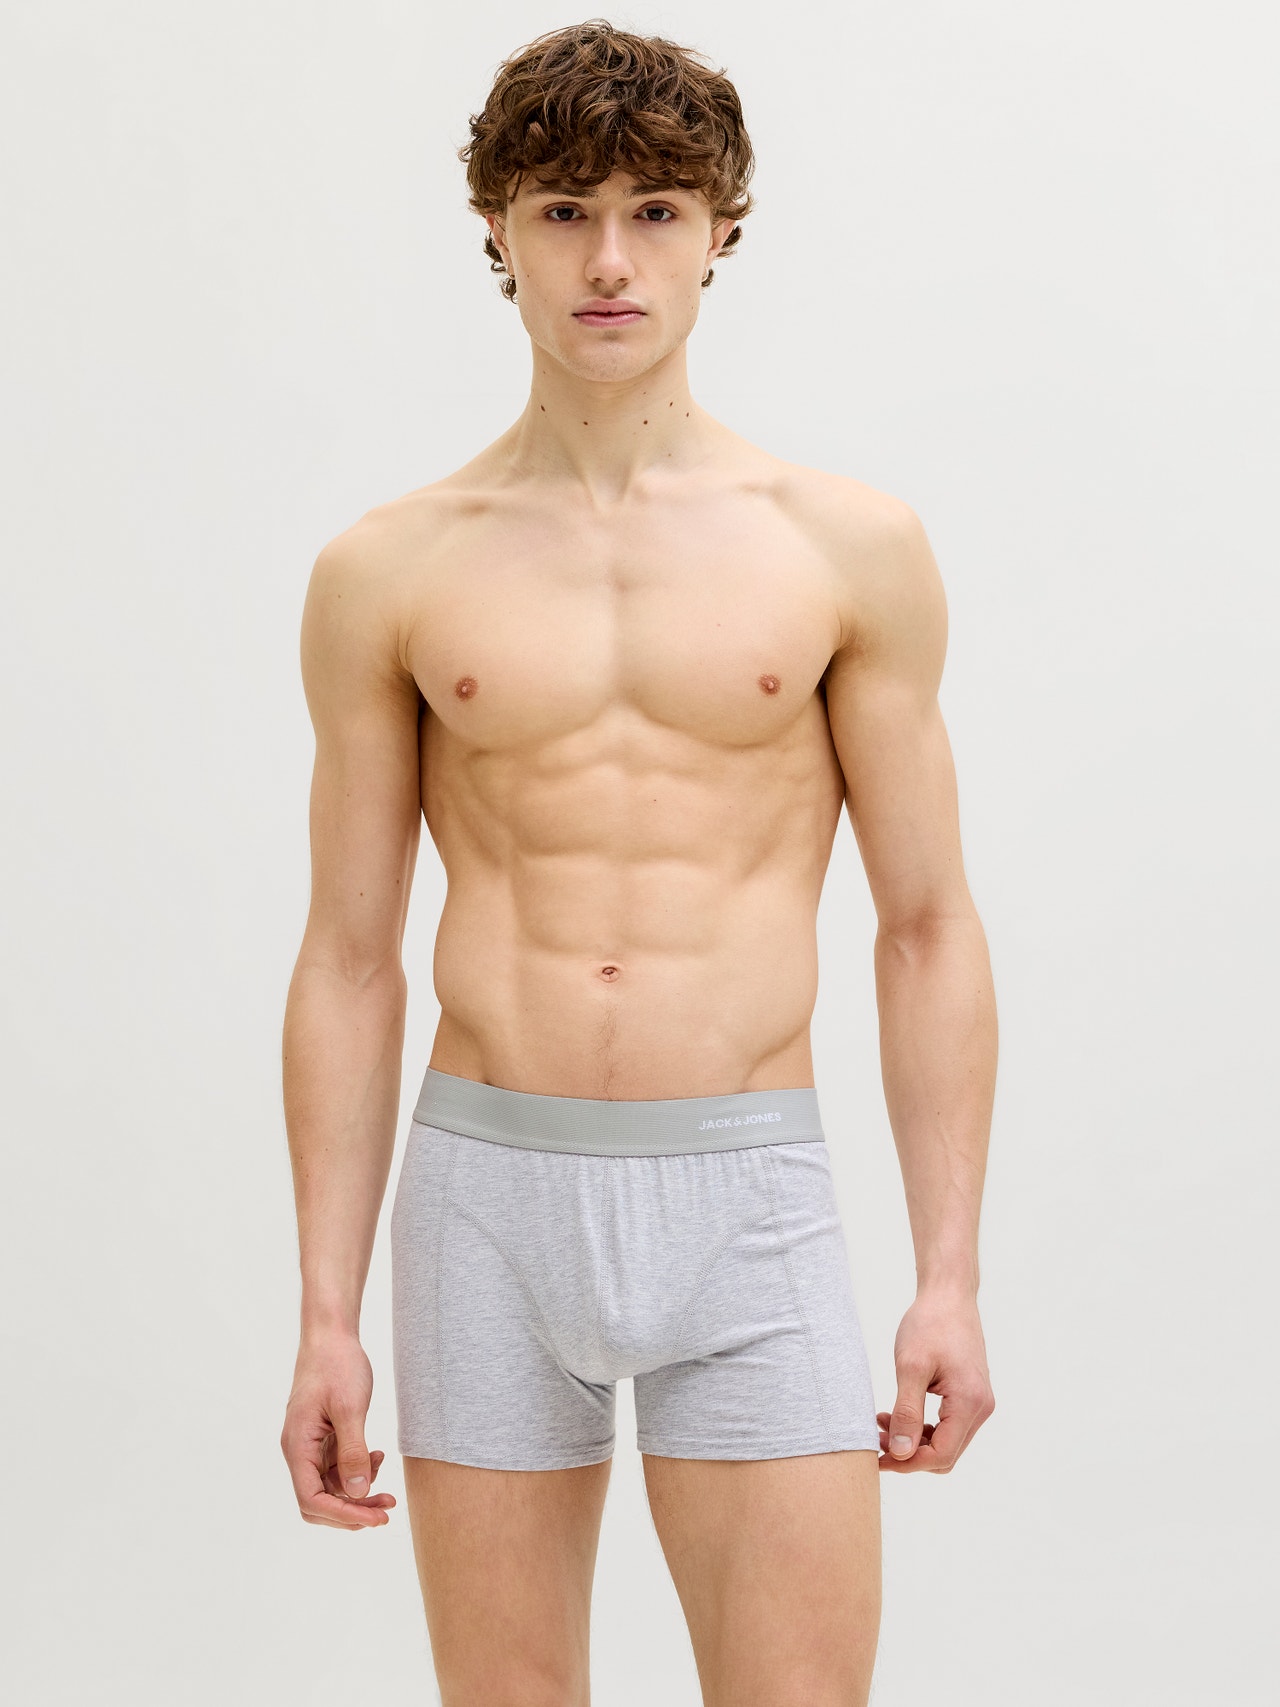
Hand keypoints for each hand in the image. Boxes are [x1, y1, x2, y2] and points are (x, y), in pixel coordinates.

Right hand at [280, 1332, 396, 1528]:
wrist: (332, 1336)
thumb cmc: (337, 1365)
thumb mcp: (350, 1408)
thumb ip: (352, 1452)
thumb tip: (356, 1493)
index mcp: (297, 1446)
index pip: (311, 1499)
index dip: (343, 1515)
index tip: (375, 1518)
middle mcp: (299, 1451)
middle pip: (319, 1500)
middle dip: (352, 1510)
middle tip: (386, 1511)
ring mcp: (311, 1446)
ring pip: (331, 1487)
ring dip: (359, 1492)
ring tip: (387, 1487)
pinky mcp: (324, 1438)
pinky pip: (338, 1468)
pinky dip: (358, 1469)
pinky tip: (377, 1456)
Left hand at [877, 1287, 994, 1472]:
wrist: (948, 1295)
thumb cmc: (929, 1324)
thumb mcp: (911, 1367)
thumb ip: (907, 1413)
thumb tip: (901, 1453)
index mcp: (969, 1402)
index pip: (942, 1455)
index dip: (908, 1463)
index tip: (878, 1458)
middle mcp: (980, 1407)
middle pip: (946, 1454)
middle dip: (910, 1453)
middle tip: (877, 1439)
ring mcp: (978, 1402)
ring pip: (947, 1442)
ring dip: (915, 1440)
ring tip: (882, 1423)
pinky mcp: (970, 1395)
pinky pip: (948, 1425)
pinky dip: (923, 1427)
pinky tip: (897, 1413)